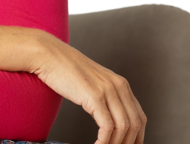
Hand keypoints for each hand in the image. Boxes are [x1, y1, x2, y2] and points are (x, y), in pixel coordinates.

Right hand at [32, 32, 146, 143]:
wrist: (49, 54)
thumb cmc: (65, 68)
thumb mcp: (93, 80)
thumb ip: (105, 94)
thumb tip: (110, 117)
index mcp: (120, 83)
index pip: (140, 117)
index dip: (137, 137)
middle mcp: (118, 86)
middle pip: (135, 125)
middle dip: (128, 143)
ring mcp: (107, 90)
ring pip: (123, 128)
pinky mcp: (94, 96)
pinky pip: (107, 127)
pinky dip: (104, 142)